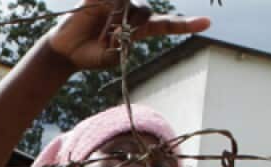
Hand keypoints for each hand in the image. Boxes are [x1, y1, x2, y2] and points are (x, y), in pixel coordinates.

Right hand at [48, 1, 209, 70]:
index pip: (166, 24)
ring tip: (102, 33)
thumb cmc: (87, 57)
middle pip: (145, 11)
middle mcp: (130, 13)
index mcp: (137, 29)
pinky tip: (103, 10)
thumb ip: (120, 47)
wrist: (63, 51)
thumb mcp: (108, 58)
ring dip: (118, 20)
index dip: (185, 24)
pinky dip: (110, 5)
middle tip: (110, 39)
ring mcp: (115, 3)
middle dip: (132, 24)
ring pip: (131, 3)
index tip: (206, 23)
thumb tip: (123, 30)